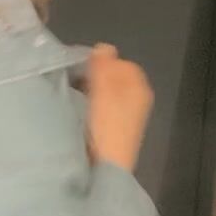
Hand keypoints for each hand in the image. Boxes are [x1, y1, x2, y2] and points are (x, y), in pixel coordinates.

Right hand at [87, 43, 153, 172]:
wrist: (106, 168)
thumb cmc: (106, 126)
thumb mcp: (104, 90)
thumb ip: (103, 65)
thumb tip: (102, 47)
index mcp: (139, 86)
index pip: (120, 62)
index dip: (100, 62)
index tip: (80, 70)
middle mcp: (138, 99)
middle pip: (114, 78)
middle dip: (95, 78)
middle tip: (76, 84)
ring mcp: (129, 117)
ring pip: (108, 94)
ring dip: (93, 93)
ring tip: (76, 99)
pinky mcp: (118, 131)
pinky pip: (105, 110)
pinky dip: (94, 108)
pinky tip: (82, 115)